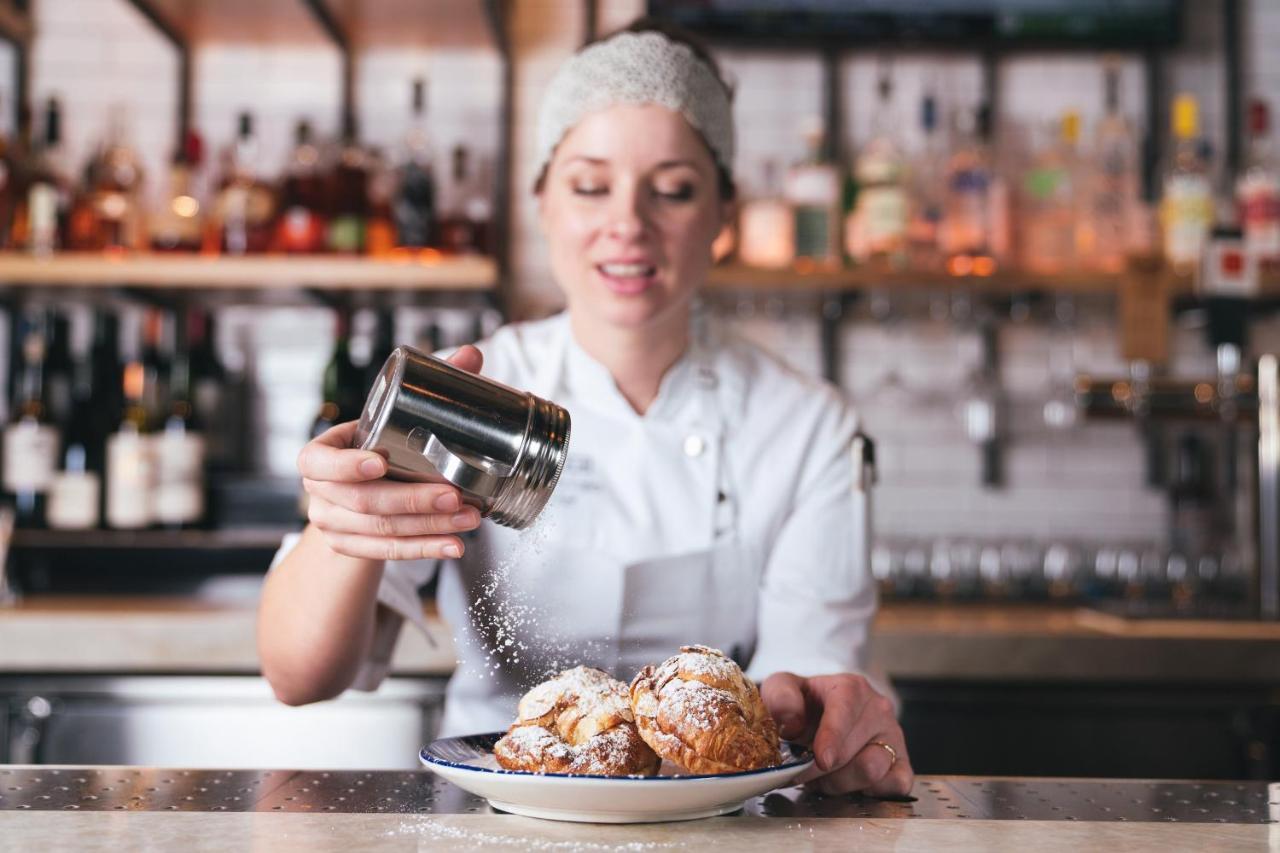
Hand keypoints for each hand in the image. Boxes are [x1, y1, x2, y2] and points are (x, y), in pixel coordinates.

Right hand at [298, 345, 484, 561]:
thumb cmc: (376, 444)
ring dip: (428, 527)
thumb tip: (470, 354)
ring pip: (381, 531)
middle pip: (364, 502)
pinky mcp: (352, 548)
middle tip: (454, 495)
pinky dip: (424, 550)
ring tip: (469, 518)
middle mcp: (319, 493)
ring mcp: (333, 525)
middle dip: (412, 500)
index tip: (380, 463)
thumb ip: (428, 385)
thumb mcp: (390, 416)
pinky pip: (388, 554)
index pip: (319, 462)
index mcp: (318, 455)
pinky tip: (454, 546)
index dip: (347, 465)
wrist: (356, 489)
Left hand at [762, 671, 912, 796]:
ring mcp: (893, 736)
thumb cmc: (805, 703)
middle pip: (854, 749)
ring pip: (873, 769)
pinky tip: (849, 782)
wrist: (822, 714)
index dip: (833, 737)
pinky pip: (895, 783)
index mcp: (850, 687)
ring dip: (840, 781)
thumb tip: (790, 720)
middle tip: (800, 771)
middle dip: (821, 769)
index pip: (846, 710)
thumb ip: (781, 697)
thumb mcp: (782, 689)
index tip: (821, 758)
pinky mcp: (901, 762)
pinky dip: (869, 791)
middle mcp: (878, 709)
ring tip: (823, 775)